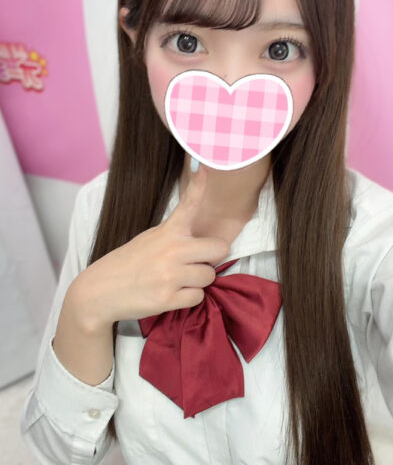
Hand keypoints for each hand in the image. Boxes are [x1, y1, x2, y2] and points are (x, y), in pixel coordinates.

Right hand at [68, 159, 229, 329]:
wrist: (100, 291)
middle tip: (195, 262)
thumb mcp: (150, 238)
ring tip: (177, 280)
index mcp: (167, 232)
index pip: (188, 204)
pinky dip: (188, 297)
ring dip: (198, 280)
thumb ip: (176, 235)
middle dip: (211, 258)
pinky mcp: (168, 298)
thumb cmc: (129, 263)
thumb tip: (205, 240)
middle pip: (220, 249)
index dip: (198, 185)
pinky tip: (171, 293)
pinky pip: (198, 296)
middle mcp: (172, 250)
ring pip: (210, 276)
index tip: (202, 166)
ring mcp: (170, 274)